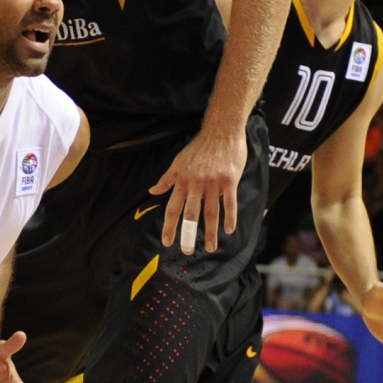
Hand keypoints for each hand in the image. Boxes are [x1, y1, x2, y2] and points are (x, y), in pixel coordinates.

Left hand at [150, 123, 246, 255]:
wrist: (221, 131)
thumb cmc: (199, 147)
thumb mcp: (178, 162)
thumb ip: (167, 179)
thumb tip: (152, 191)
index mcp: (182, 180)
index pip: (173, 207)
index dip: (169, 226)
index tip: (166, 242)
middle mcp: (196, 183)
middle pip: (190, 213)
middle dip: (188, 234)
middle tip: (186, 251)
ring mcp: (213, 182)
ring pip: (211, 211)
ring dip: (210, 232)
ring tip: (210, 248)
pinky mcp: (229, 180)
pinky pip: (229, 202)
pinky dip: (230, 217)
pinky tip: (229, 230)